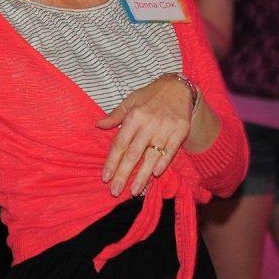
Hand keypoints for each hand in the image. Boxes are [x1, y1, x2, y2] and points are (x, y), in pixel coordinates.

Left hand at [96, 75, 192, 196]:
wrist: (178, 87)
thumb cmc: (150, 96)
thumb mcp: (130, 101)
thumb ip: (115, 116)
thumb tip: (98, 125)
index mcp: (134, 116)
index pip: (120, 143)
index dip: (112, 161)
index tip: (105, 177)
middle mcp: (149, 123)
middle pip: (133, 153)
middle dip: (123, 174)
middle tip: (115, 191)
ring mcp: (166, 127)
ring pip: (151, 155)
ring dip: (142, 175)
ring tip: (134, 190)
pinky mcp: (181, 130)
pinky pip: (171, 149)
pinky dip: (164, 162)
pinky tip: (155, 174)